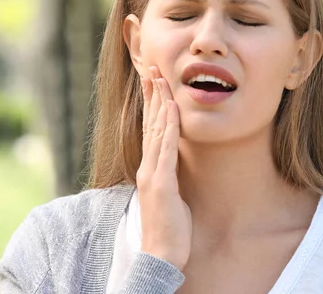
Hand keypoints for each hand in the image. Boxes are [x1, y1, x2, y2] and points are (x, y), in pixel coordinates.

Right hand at [137, 66, 191, 270]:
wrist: (162, 254)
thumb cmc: (169, 228)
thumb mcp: (170, 195)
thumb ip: (169, 176)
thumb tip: (174, 162)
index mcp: (151, 168)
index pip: (150, 130)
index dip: (152, 105)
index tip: (154, 82)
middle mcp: (148, 167)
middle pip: (150, 123)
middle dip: (152, 94)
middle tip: (153, 68)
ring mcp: (152, 174)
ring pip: (155, 130)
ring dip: (158, 102)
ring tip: (160, 77)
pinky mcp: (161, 183)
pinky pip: (166, 148)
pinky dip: (168, 126)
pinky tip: (171, 107)